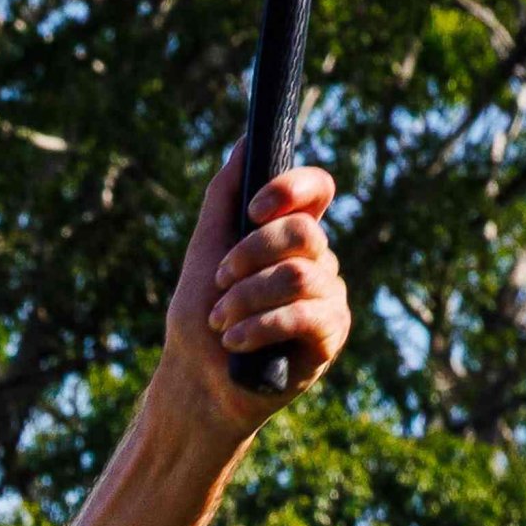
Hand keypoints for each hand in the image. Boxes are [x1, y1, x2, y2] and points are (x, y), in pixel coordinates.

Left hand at [164, 148, 346, 431]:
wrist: (195, 385)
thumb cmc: (198, 321)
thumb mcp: (204, 250)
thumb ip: (224, 197)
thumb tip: (244, 140)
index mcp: (291, 236)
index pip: (317, 189)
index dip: (292, 188)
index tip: (253, 211)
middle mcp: (318, 260)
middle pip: (304, 232)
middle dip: (249, 256)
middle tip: (219, 282)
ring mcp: (328, 297)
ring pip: (299, 275)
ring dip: (246, 298)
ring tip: (220, 322)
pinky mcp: (331, 334)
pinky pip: (305, 315)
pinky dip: (260, 326)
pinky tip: (236, 342)